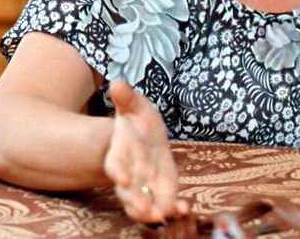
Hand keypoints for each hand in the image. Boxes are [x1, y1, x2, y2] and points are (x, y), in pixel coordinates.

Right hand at [104, 81, 187, 223]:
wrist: (145, 136)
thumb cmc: (137, 121)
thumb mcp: (134, 106)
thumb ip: (126, 98)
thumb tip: (117, 82)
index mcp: (120, 153)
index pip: (115, 164)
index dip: (118, 171)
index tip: (123, 179)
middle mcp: (130, 174)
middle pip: (128, 193)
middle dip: (135, 203)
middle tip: (143, 211)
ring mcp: (145, 185)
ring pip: (144, 204)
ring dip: (152, 213)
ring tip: (162, 217)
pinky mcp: (161, 191)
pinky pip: (165, 203)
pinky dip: (174, 208)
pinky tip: (184, 209)